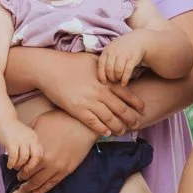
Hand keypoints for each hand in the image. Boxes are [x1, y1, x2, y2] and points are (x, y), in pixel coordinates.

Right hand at [0, 122, 43, 175]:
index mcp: (35, 138)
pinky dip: (11, 163)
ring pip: (24, 158)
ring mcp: (21, 140)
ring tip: (15, 167)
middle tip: (24, 171)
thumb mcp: (26, 137)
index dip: (35, 163)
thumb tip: (30, 164)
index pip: (40, 153)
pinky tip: (9, 165)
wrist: (3, 121)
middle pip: (36, 157)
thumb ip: (30, 147)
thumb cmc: (14, 131)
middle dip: (30, 166)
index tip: (29, 168)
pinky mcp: (11, 142)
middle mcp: (30, 139)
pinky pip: (14, 157)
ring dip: (19, 165)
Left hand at [11, 111, 95, 192]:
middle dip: (23, 180)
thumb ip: (30, 134)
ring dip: (31, 187)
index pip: (23, 165)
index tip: (15, 169)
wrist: (82, 124)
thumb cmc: (60, 120)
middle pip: (30, 176)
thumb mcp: (40, 121)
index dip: (18, 168)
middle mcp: (47, 161)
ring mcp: (58, 167)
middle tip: (19, 180)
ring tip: (25, 190)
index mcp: (39, 150)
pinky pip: (53, 183)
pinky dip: (44, 189)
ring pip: (40, 182)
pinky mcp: (67, 170)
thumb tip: (21, 140)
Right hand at [31, 51, 145, 136]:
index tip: (142, 110)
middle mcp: (100, 92)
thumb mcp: (94, 60)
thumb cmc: (71, 62)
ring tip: (123, 132)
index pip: (127, 94)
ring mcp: (89, 101)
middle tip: (137, 125)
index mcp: (106, 80)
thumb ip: (107, 67)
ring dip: (118, 127)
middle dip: (131, 119)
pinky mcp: (76, 109)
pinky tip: (107, 133)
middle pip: (121, 109)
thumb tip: (117, 68)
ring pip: (109, 119)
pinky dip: (102, 129)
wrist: (50, 68)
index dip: (137, 104)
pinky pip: (93, 123)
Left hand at [97, 32, 147, 85]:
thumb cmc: (121, 48)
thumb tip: (101, 75)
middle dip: (111, 77)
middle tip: (113, 80)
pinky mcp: (132, 58)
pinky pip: (127, 71)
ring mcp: (124, 54)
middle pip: (109, 69)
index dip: (101, 75)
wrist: (137, 40)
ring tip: (119, 80)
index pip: (101, 64)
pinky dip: (125, 79)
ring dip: (118, 78)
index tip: (103, 82)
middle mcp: (114, 52)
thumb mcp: (111, 49)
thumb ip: (105, 59)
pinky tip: (124, 83)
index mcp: (107, 50)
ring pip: (118, 70)